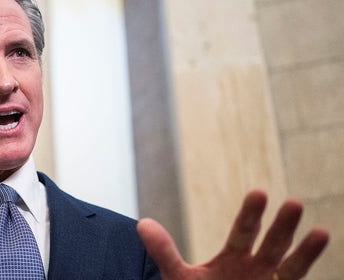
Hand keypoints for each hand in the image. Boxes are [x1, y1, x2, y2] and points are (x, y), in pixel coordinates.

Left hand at [138, 190, 328, 279]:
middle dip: (282, 226)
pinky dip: (305, 276)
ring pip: (290, 269)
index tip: (260, 192)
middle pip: (271, 245)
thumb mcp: (179, 277)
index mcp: (233, 258)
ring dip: (305, 253)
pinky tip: (320, 257)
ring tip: (322, 232)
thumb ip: (164, 252)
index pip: (243, 232)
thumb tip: (142, 223)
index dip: (251, 214)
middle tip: (294, 203)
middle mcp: (256, 270)